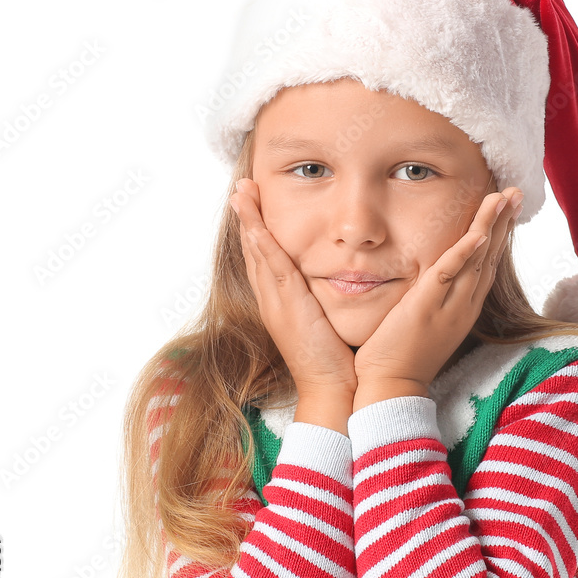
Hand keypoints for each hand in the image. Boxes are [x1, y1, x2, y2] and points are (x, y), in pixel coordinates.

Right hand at [230, 178, 358, 398]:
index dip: (256, 230)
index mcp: (280, 304)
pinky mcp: (288, 308)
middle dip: (247, 218)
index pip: (264, 259)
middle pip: (253, 252)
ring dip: (248, 221)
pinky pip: (272, 270)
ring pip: (258, 255)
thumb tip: (337, 278)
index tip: (253, 202)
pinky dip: (262, 244)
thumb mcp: (326, 320)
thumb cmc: (336, 359)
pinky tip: (255, 223)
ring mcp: (277, 304)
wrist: (332, 390)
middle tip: (240, 187)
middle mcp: (272, 301)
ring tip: (241, 192)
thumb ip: (324, 299)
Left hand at [352, 188, 523, 394]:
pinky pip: (449, 273)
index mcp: (463, 308)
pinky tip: (478, 232)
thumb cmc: (401, 357)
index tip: (507, 210)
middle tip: (516, 193)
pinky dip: (465, 251)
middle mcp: (463, 305)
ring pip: (476, 258)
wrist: (392, 387)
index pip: (485, 265)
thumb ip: (431, 300)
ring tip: (504, 197)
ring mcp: (448, 306)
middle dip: (503, 223)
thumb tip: (429, 281)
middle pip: (489, 256)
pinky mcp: (427, 306)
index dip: (498, 236)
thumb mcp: (425, 323)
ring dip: (491, 225)